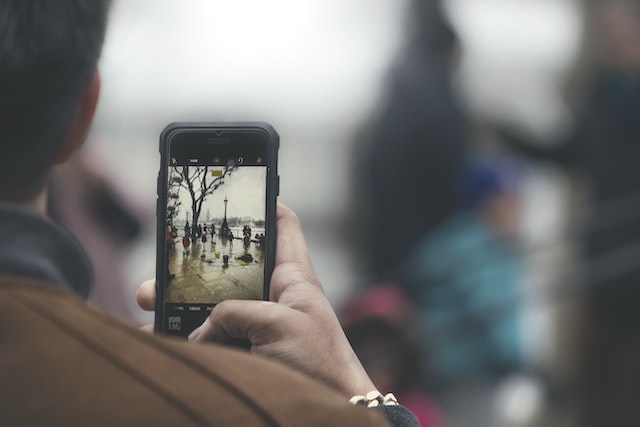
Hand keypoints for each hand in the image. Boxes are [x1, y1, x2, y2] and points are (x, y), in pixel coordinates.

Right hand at [136, 203, 376, 397]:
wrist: (325, 418)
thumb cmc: (321, 367)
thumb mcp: (279, 327)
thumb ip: (234, 314)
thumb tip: (198, 332)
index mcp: (293, 279)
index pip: (282, 226)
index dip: (264, 203)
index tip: (241, 187)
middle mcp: (272, 299)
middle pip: (231, 266)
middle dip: (198, 261)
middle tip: (166, 262)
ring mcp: (257, 328)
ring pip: (211, 305)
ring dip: (179, 303)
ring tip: (149, 300)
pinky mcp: (245, 355)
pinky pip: (207, 340)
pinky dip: (181, 338)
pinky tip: (156, 338)